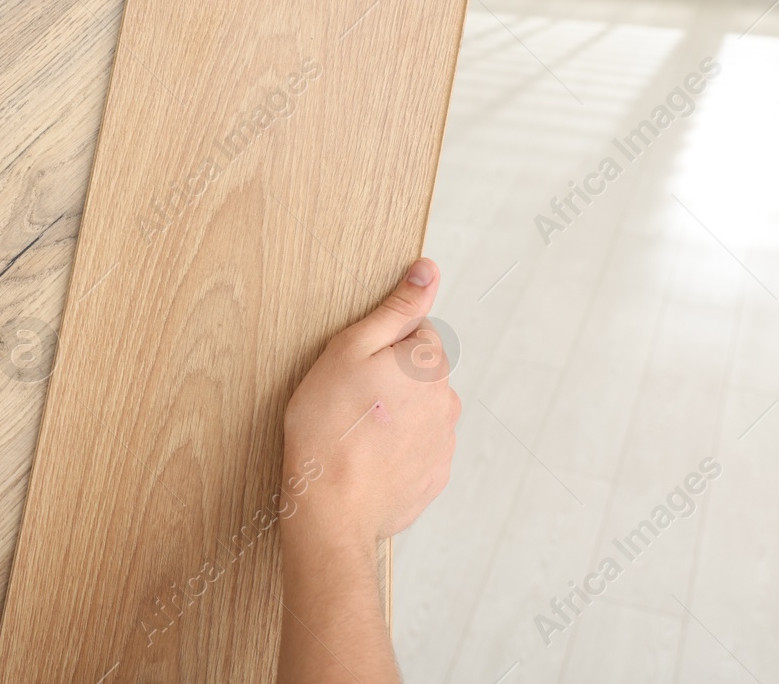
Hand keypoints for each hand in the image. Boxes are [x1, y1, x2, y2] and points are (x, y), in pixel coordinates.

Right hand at [281, 258, 458, 556]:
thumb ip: (395, 308)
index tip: (355, 370)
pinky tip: (366, 459)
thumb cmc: (329, 426)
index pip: (416, 333)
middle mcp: (448, 401)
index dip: (379, 347)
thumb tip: (428, 269)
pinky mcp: (434, 477)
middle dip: (390, 381)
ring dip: (395, 417)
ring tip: (355, 435)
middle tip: (349, 401)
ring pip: (418, 413)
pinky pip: (416, 450)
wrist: (331, 509)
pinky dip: (395, 451)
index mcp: (430, 363)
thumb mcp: (350, 349)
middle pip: (419, 374)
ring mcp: (444, 443)